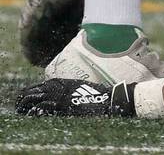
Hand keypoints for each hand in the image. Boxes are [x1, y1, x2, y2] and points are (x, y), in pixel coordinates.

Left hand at [17, 78, 134, 116]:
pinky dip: (36, 110)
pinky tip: (32, 113)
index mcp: (66, 82)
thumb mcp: (83, 88)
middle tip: (21, 102)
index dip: (35, 89)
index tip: (30, 94)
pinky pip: (44, 107)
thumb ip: (71, 89)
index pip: (45, 84)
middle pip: (38, 89)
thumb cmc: (99, 94)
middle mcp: (62, 87)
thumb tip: (65, 93)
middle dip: (27, 95)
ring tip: (22, 108)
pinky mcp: (63, 105)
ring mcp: (62, 96)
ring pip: (37, 97)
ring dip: (27, 102)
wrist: (108, 98)